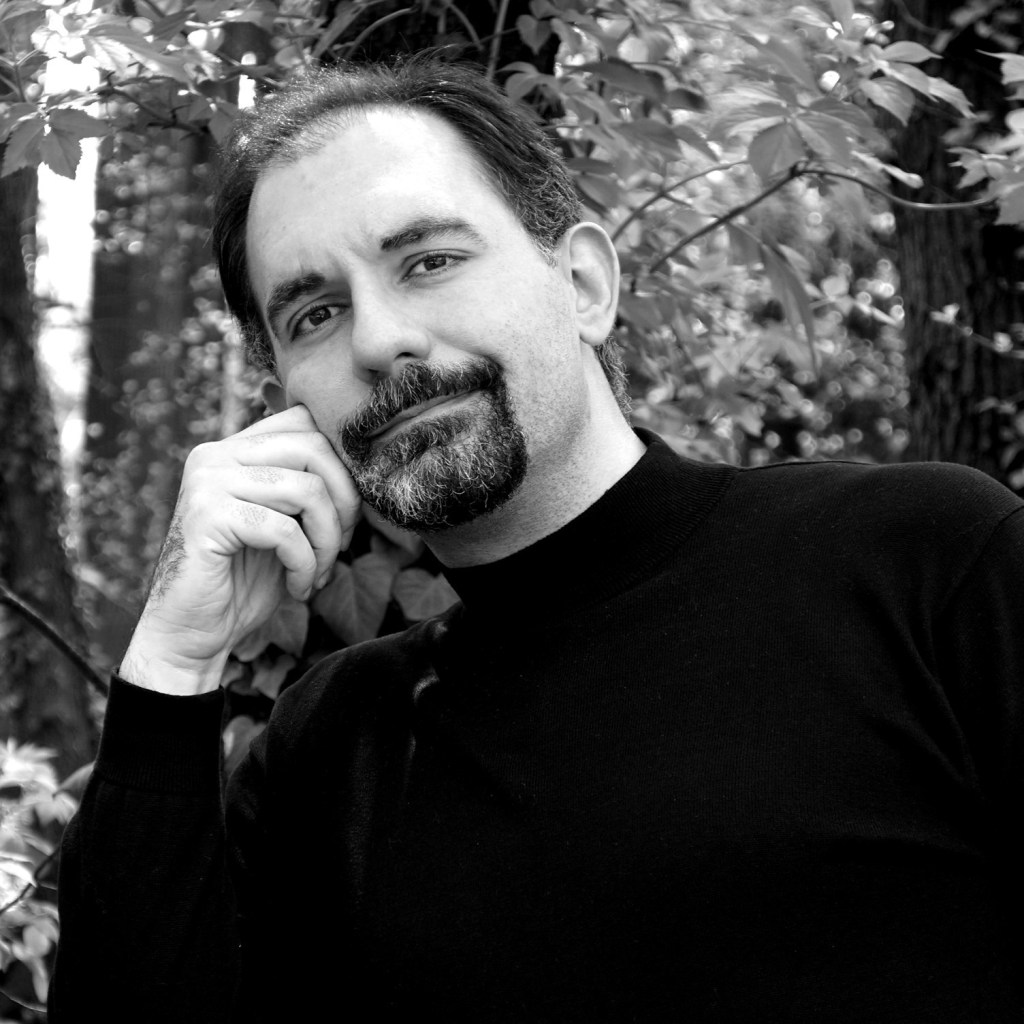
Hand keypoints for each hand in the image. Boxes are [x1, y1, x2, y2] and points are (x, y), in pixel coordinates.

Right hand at [120, 405, 360, 694]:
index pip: (306, 420)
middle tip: (340, 546)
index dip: (343, 464)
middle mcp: (216, 455)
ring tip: (319, 572)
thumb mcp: (287, 525)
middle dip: (345, 502)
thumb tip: (368, 469)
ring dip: (327, 540)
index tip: (348, 513)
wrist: (190, 635)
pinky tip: (299, 588)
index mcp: (235, 450)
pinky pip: (284, 530)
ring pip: (306, 490)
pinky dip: (305, 565)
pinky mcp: (206, 516)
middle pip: (314, 447)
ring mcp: (207, 481)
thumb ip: (312, 490)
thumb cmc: (245, 582)